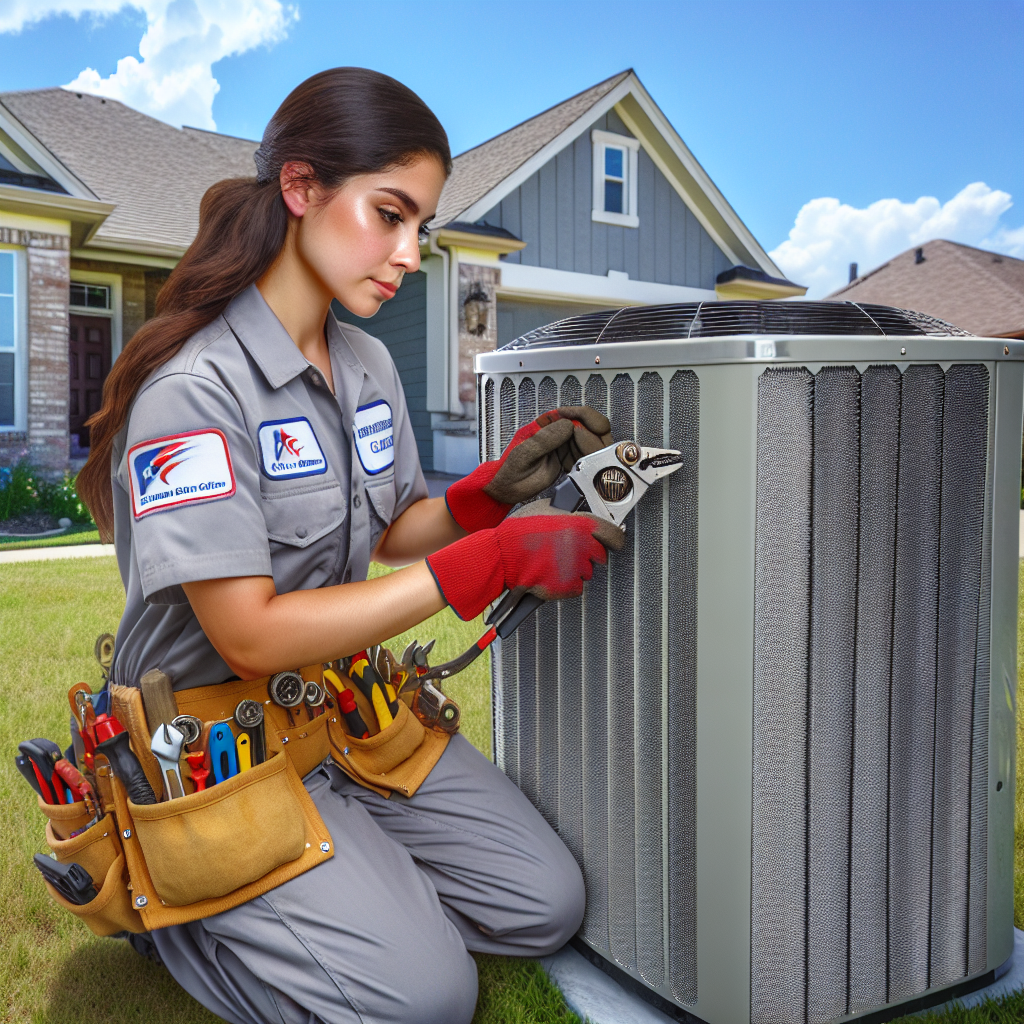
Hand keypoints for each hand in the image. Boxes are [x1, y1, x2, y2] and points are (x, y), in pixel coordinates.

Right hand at [426, 498, 624, 619]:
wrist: (501, 555)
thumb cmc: (518, 530)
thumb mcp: (546, 508)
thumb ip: (568, 513)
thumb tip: (577, 513)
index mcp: (582, 524)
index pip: (615, 535)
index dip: (614, 539)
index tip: (613, 542)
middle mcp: (584, 547)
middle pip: (600, 556)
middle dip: (588, 554)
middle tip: (568, 552)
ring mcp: (576, 569)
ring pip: (587, 573)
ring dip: (575, 569)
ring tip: (553, 562)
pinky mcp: (567, 587)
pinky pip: (575, 588)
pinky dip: (565, 585)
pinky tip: (551, 575)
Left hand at [445, 406, 612, 532]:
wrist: (505, 490)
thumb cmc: (507, 471)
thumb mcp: (525, 454)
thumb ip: (545, 439)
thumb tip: (568, 425)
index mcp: (547, 425)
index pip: (575, 414)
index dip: (590, 419)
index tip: (598, 429)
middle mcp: (558, 433)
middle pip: (588, 428)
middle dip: (595, 439)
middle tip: (595, 453)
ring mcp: (563, 447)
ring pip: (590, 444)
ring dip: (593, 453)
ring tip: (584, 463)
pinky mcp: (566, 461)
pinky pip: (584, 458)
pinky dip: (588, 464)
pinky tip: (580, 470)